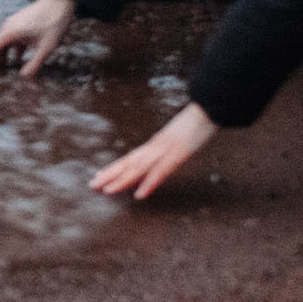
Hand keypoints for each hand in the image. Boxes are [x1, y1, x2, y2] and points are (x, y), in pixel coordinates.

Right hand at [0, 0, 76, 76]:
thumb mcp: (46, 47)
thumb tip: (24, 77)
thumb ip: (34, 64)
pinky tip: (19, 59)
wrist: (60, 2)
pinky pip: (11, 38)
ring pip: (3, 42)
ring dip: (3, 55)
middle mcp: (8, 27)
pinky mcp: (20, 22)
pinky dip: (11, 49)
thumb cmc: (53, 24)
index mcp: (10, 33)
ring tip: (6, 69)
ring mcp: (13, 23)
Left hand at [91, 103, 218, 198]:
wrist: (210, 106)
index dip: (115, 167)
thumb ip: (171, 145)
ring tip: (107, 190)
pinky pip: (161, 171)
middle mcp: (157, 145)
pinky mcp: (178, 153)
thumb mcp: (182, 135)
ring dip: (122, 180)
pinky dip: (149, 183)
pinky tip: (139, 195)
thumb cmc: (198, 121)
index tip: (100, 176)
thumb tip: (166, 153)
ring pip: (139, 167)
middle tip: (92, 185)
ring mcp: (166, 149)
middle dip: (111, 174)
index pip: (132, 157)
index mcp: (157, 142)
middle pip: (130, 162)